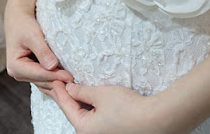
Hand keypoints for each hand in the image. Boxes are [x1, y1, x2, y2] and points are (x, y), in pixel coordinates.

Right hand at [5, 10, 73, 94]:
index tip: (69, 77)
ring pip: (44, 83)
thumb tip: (52, 66)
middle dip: (58, 82)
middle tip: (75, 83)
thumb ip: (43, 51)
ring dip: (58, 84)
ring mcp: (25, 74)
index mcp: (15, 66)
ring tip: (73, 84)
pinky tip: (67, 81)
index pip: (38, 74)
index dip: (55, 76)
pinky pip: (45, 80)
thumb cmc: (24, 25)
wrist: (19, 20)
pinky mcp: (32, 72)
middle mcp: (18, 73)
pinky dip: (55, 81)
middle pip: (42, 81)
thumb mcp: (33, 36)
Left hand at [50, 81, 176, 133]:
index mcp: (84, 128)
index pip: (67, 106)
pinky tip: (91, 103)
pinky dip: (91, 110)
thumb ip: (81, 91)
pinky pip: (96, 122)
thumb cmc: (128, 108)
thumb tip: (69, 89)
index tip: (55, 81)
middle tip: (60, 86)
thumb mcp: (100, 94)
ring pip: (86, 118)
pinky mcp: (112, 133)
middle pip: (75, 114)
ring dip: (81, 105)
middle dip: (68, 99)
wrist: (154, 120)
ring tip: (74, 92)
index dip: (60, 92)